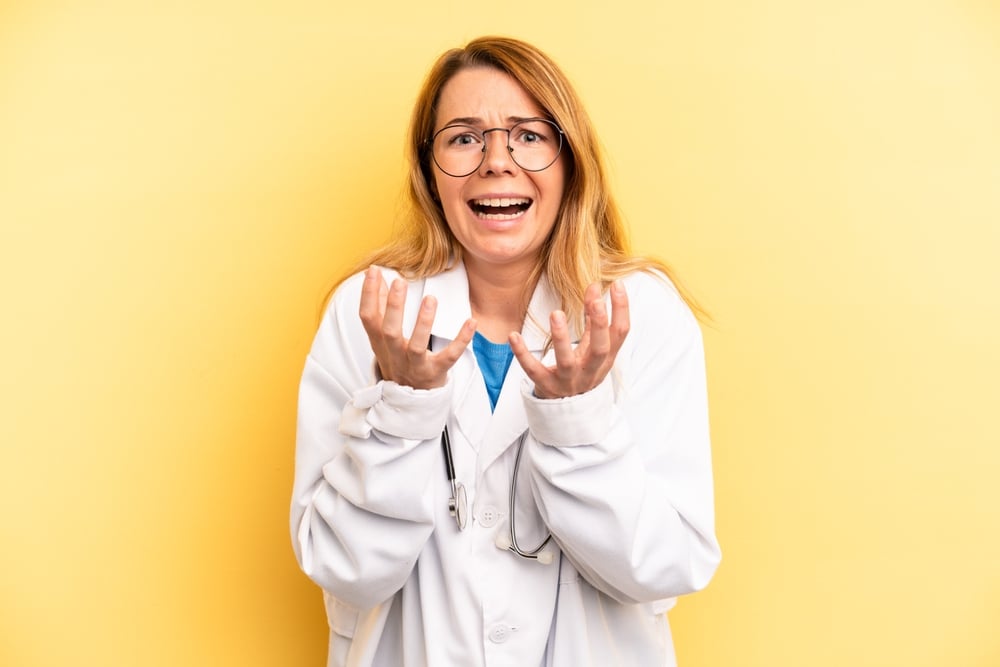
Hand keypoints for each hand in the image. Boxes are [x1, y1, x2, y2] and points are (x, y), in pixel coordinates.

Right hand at [359, 266, 475, 389]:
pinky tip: (471, 322)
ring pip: (417, 346)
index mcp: (379, 343)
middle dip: (393, 307)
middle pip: (389, 331)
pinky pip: (450, 356)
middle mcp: (394, 355)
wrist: (409, 401)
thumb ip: (380, 305)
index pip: (368, 318)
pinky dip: (461, 340)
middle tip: (399, 282)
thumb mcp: (382, 336)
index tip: (374, 271)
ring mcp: (415, 365)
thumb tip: (375, 275)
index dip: (368, 295)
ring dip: (423, 323)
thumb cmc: (397, 359)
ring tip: (430, 298)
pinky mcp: (436, 373)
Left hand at [511, 281, 629, 398]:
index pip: (620, 333)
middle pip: (600, 349)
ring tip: (556, 313)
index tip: (616, 285)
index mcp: (605, 358)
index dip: (621, 310)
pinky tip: (513, 335)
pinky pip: (533, 370)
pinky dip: (522, 354)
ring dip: (561, 337)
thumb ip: (592, 318)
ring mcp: (567, 380)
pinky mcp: (545, 385)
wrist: (568, 410)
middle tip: (595, 300)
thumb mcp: (592, 346)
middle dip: (599, 324)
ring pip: (566, 361)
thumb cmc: (583, 369)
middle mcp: (590, 370)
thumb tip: (595, 286)